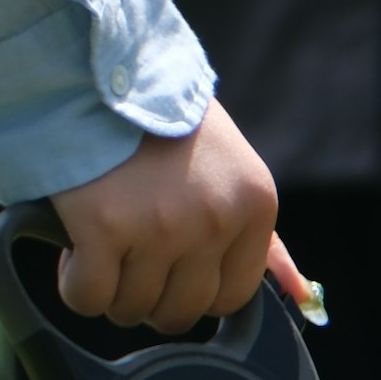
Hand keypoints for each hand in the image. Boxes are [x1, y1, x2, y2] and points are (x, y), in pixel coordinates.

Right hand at [49, 98, 303, 332]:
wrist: (97, 67)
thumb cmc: (163, 124)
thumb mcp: (234, 172)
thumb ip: (266, 242)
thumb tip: (304, 299)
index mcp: (254, 205)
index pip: (230, 299)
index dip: (193, 288)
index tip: (169, 263)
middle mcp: (214, 220)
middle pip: (181, 312)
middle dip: (151, 297)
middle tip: (130, 258)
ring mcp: (160, 226)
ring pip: (132, 309)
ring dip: (112, 291)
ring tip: (103, 245)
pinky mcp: (104, 227)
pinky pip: (88, 298)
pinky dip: (76, 286)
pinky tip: (77, 250)